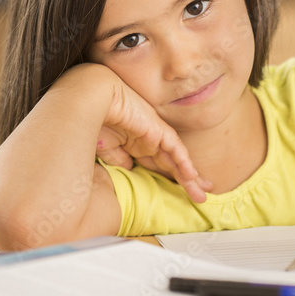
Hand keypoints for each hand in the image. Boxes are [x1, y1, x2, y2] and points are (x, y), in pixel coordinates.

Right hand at [95, 70, 212, 203]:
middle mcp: (147, 139)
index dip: (166, 178)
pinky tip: (192, 176)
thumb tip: (131, 170)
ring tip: (202, 193)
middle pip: (170, 164)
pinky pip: (175, 148)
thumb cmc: (92, 121)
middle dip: (186, 180)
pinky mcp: (157, 129)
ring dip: (190, 178)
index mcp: (134, 143)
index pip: (155, 164)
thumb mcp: (107, 148)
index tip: (177, 192)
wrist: (92, 100)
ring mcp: (154, 133)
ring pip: (176, 159)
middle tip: (200, 196)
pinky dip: (184, 162)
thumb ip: (120, 159)